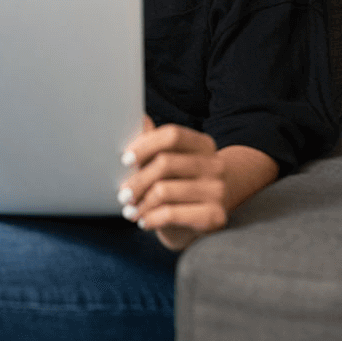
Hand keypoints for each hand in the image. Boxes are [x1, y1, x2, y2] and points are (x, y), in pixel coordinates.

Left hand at [118, 119, 230, 251]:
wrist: (208, 217)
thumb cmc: (181, 185)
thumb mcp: (169, 162)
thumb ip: (154, 143)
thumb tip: (140, 119)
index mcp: (204, 145)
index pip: (172, 135)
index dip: (145, 145)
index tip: (126, 159)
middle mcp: (215, 165)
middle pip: (165, 163)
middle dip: (137, 180)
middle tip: (123, 194)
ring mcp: (218, 190)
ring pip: (164, 191)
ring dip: (141, 203)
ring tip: (131, 210)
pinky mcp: (215, 216)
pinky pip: (171, 214)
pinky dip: (151, 218)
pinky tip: (144, 221)